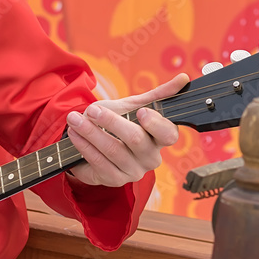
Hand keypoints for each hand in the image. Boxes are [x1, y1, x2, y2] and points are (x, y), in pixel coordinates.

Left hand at [65, 73, 188, 187]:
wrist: (96, 144)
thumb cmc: (120, 123)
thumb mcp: (136, 106)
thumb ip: (158, 94)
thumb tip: (184, 78)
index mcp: (161, 138)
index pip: (168, 134)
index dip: (156, 124)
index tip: (141, 112)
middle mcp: (151, 157)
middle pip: (136, 139)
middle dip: (111, 122)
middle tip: (92, 110)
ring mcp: (134, 171)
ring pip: (113, 150)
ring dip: (91, 133)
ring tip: (74, 120)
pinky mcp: (115, 180)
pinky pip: (99, 162)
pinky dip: (84, 146)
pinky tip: (75, 135)